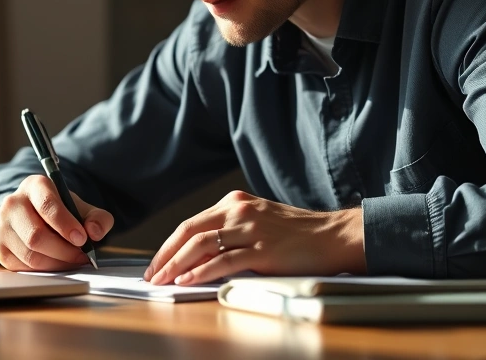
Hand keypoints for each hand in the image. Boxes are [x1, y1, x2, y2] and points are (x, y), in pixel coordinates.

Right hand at [0, 174, 113, 270]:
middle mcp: (12, 204)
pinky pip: (23, 268)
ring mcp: (2, 227)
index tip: (82, 239)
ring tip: (72, 260)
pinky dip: (44, 270)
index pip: (47, 205)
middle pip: (36, 235)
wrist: (39, 216)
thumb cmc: (62, 211)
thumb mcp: (83, 208)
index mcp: (34, 186)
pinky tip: (56, 263)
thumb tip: (95, 232)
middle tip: (82, 255)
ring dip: (56, 263)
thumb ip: (98, 218)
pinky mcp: (0, 248)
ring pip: (30, 255)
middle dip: (64, 250)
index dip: (65, 224)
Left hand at [145, 190, 364, 284]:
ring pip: (202, 245)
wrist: (333, 236)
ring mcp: (251, 229)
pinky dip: (202, 271)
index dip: (168, 245)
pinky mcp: (263, 250)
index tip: (156, 263)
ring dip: (177, 265)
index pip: (190, 224)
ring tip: (164, 281)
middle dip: (165, 255)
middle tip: (152, 274)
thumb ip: (230, 231)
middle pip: (189, 232)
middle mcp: (239, 211)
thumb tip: (198, 255)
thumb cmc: (296, 234)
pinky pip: (224, 261)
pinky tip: (188, 280)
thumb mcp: (257, 221)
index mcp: (234, 202)